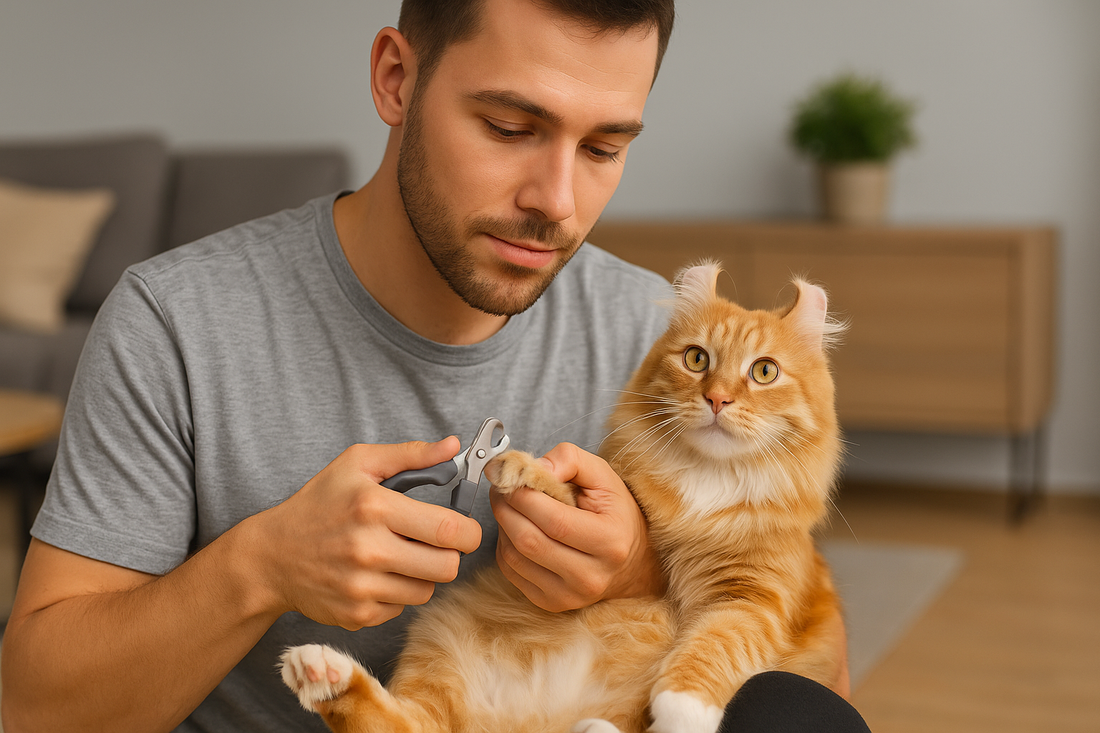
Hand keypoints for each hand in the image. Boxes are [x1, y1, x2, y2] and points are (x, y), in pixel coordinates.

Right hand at [253, 438, 482, 629]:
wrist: (271, 555)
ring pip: (427, 591)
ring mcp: (361, 587)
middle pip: (447, 566)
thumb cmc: (319, 503)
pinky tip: (377, 576)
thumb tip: (454, 447)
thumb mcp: (358, 464)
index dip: (470, 532)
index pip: (450, 530)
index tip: (466, 530)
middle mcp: (369, 550)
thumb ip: (411, 455)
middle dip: (448, 555)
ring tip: (400, 556)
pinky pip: (401, 609)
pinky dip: (397, 594)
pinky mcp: (356, 615)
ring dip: (422, 574)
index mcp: (375, 507)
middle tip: (434, 544)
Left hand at [490, 443, 663, 611]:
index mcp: (610, 542)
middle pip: (529, 540)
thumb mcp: (602, 475)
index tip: (509, 475)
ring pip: (514, 557)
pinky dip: (505, 546)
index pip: (554, 520)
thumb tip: (530, 469)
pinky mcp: (551, 604)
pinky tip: (516, 529)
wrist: (630, 560)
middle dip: (505, 507)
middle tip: (501, 487)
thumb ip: (568, 460)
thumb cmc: (614, 512)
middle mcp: (591, 576)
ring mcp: (570, 595)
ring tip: (509, 505)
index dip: (523, 496)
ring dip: (502, 526)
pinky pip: (511, 572)